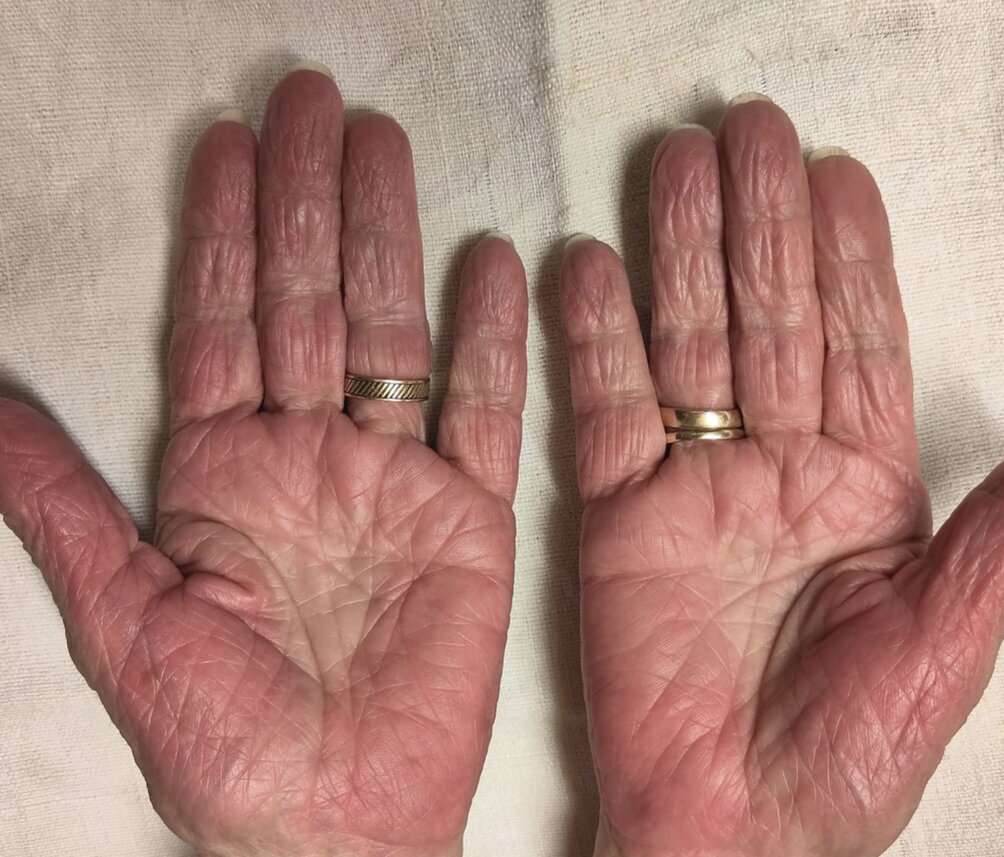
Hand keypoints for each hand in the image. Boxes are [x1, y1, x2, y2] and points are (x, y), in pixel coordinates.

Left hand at [0, 66, 526, 856]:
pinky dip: (490, 342)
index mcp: (218, 476)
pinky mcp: (468, 518)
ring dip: (386, 241)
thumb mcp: (125, 620)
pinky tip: (489, 267)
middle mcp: (305, 459)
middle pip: (304, 304)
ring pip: (388, 335)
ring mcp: (391, 481)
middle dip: (306, 201)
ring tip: (384, 149)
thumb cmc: (226, 743)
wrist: (337, 820)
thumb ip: (64, 505)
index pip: (219, 324)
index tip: (230, 144)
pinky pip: (483, 413)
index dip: (221, 232)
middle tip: (314, 103)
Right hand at [559, 95, 1003, 856]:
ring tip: (675, 166)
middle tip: (748, 132)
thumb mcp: (944, 646)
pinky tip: (593, 268)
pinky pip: (605, 412)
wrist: (732, 831)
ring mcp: (695, 488)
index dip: (850, 258)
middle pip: (770, 320)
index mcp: (863, 492)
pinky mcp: (619, 519)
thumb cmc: (843, 760)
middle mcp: (777, 473)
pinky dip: (596, 340)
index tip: (836, 176)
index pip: (859, 347)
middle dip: (758, 225)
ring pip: (690, 345)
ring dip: (681, 255)